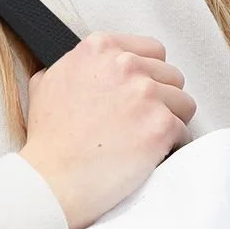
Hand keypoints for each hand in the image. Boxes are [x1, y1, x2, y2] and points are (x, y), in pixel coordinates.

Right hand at [18, 32, 193, 228]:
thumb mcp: (45, 84)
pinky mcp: (160, 126)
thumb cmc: (48, 140)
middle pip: (171, 76)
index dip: (148, 75)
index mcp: (99, 49)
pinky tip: (152, 155)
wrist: (51, 179)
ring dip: (170, 120)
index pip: (151, 50)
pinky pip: (184, 132)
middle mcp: (125, 65)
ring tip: (148, 139)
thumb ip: (74, 66)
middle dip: (161, 99)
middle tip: (142, 121)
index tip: (140, 93)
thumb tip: (84, 69)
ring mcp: (145, 94)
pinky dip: (172, 146)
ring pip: (183, 103)